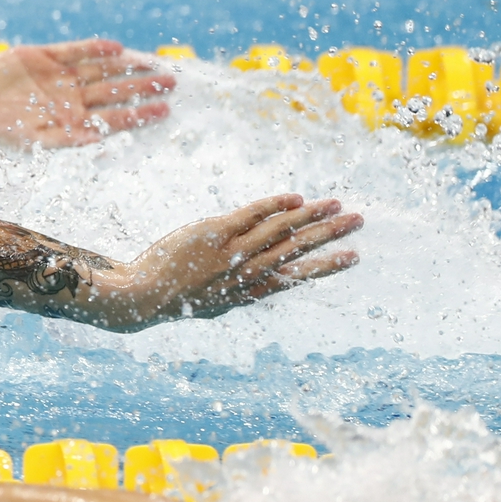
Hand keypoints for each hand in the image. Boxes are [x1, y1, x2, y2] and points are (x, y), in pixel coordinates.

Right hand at [0, 40, 172, 145]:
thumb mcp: (32, 140)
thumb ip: (65, 139)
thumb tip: (96, 140)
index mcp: (71, 120)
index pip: (113, 117)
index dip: (139, 113)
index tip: (165, 110)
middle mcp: (70, 97)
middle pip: (114, 90)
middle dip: (142, 87)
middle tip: (172, 83)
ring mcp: (60, 76)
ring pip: (102, 69)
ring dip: (127, 66)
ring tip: (153, 63)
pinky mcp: (45, 56)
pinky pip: (76, 50)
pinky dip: (94, 48)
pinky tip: (116, 47)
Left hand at [101, 194, 361, 326]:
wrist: (142, 296)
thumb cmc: (176, 298)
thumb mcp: (215, 303)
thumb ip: (240, 291)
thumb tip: (260, 283)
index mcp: (250, 293)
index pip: (297, 276)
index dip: (327, 265)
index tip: (353, 256)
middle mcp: (247, 274)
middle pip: (297, 250)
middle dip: (330, 235)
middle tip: (358, 221)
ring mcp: (233, 253)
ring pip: (281, 231)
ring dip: (312, 217)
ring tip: (337, 205)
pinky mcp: (215, 233)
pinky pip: (252, 215)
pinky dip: (275, 206)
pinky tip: (296, 198)